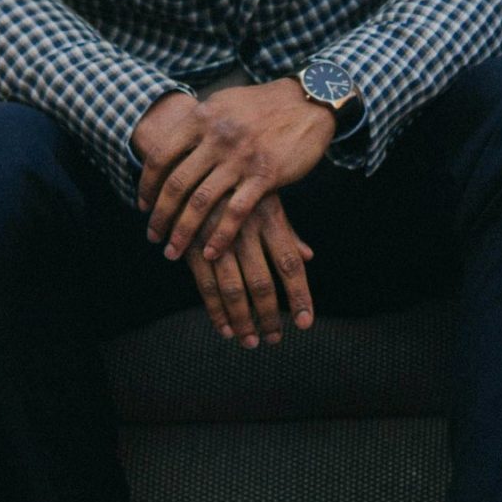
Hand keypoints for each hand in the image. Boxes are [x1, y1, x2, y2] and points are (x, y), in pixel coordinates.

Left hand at [136, 79, 338, 262]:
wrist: (308, 101)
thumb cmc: (263, 104)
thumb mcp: (222, 102)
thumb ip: (197, 123)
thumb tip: (172, 139)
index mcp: (202, 118)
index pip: (161, 156)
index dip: (147, 185)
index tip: (143, 206)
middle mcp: (217, 138)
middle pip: (176, 184)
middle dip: (160, 216)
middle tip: (153, 236)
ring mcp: (241, 157)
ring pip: (201, 202)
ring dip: (183, 231)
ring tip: (173, 251)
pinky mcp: (266, 175)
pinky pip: (236, 213)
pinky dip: (220, 236)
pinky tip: (210, 253)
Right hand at [188, 190, 315, 346]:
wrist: (193, 160)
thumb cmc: (238, 183)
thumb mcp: (266, 199)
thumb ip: (287, 231)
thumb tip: (309, 256)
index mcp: (270, 218)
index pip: (290, 265)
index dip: (299, 296)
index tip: (305, 324)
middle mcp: (246, 230)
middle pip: (262, 283)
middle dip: (269, 317)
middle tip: (274, 339)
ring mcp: (217, 239)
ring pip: (232, 289)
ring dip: (242, 321)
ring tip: (251, 342)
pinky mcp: (192, 245)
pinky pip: (205, 285)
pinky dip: (215, 311)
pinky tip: (225, 329)